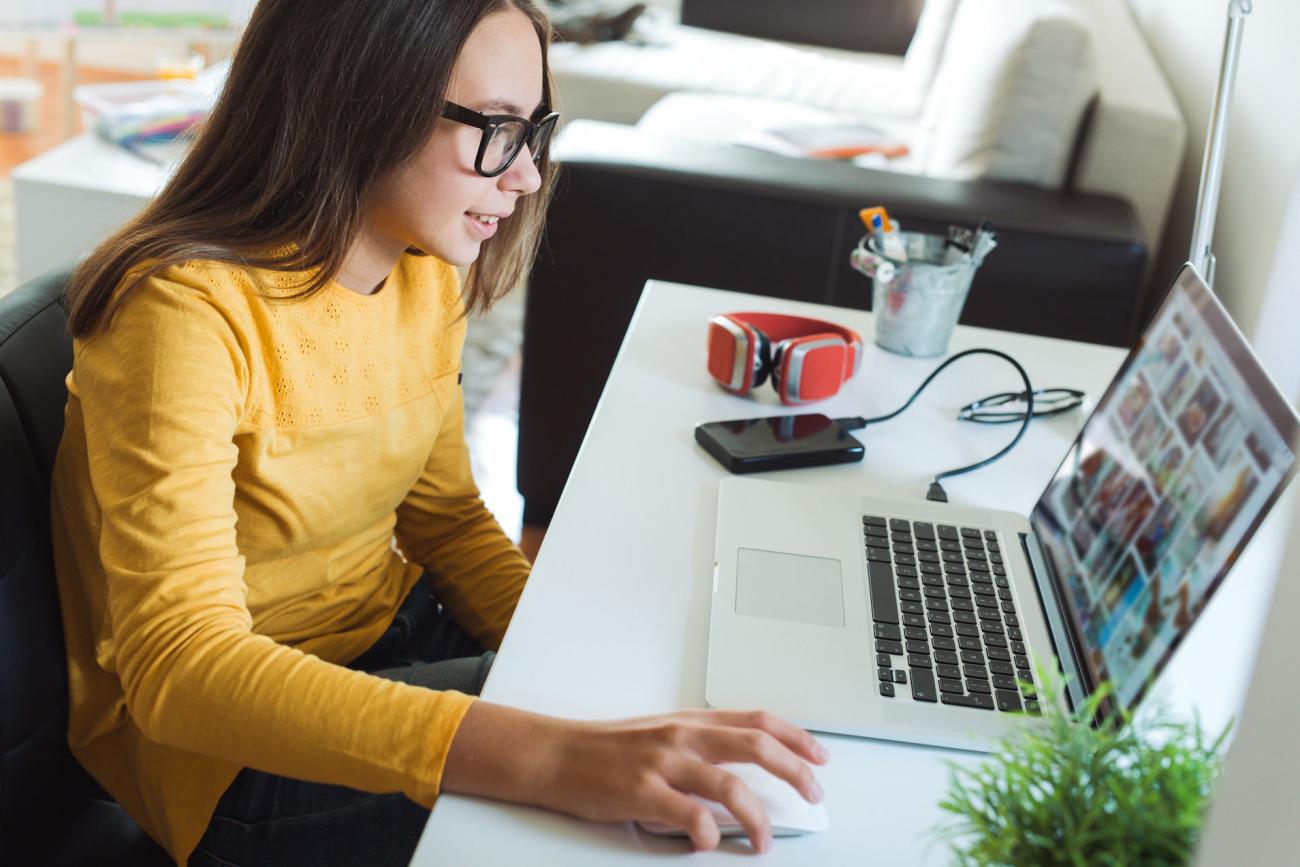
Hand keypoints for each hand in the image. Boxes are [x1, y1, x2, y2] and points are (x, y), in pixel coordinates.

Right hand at [443, 703, 828, 852]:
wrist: (555, 754)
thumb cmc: (605, 748)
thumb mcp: (659, 734)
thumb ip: (699, 745)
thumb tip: (739, 768)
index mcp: (690, 721)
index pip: (757, 720)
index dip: (795, 737)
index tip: (820, 756)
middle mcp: (682, 736)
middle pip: (755, 745)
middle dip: (794, 771)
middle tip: (814, 793)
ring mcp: (663, 763)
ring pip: (729, 785)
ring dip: (757, 817)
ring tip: (766, 841)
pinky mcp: (641, 792)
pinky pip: (688, 814)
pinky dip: (707, 832)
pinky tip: (711, 843)